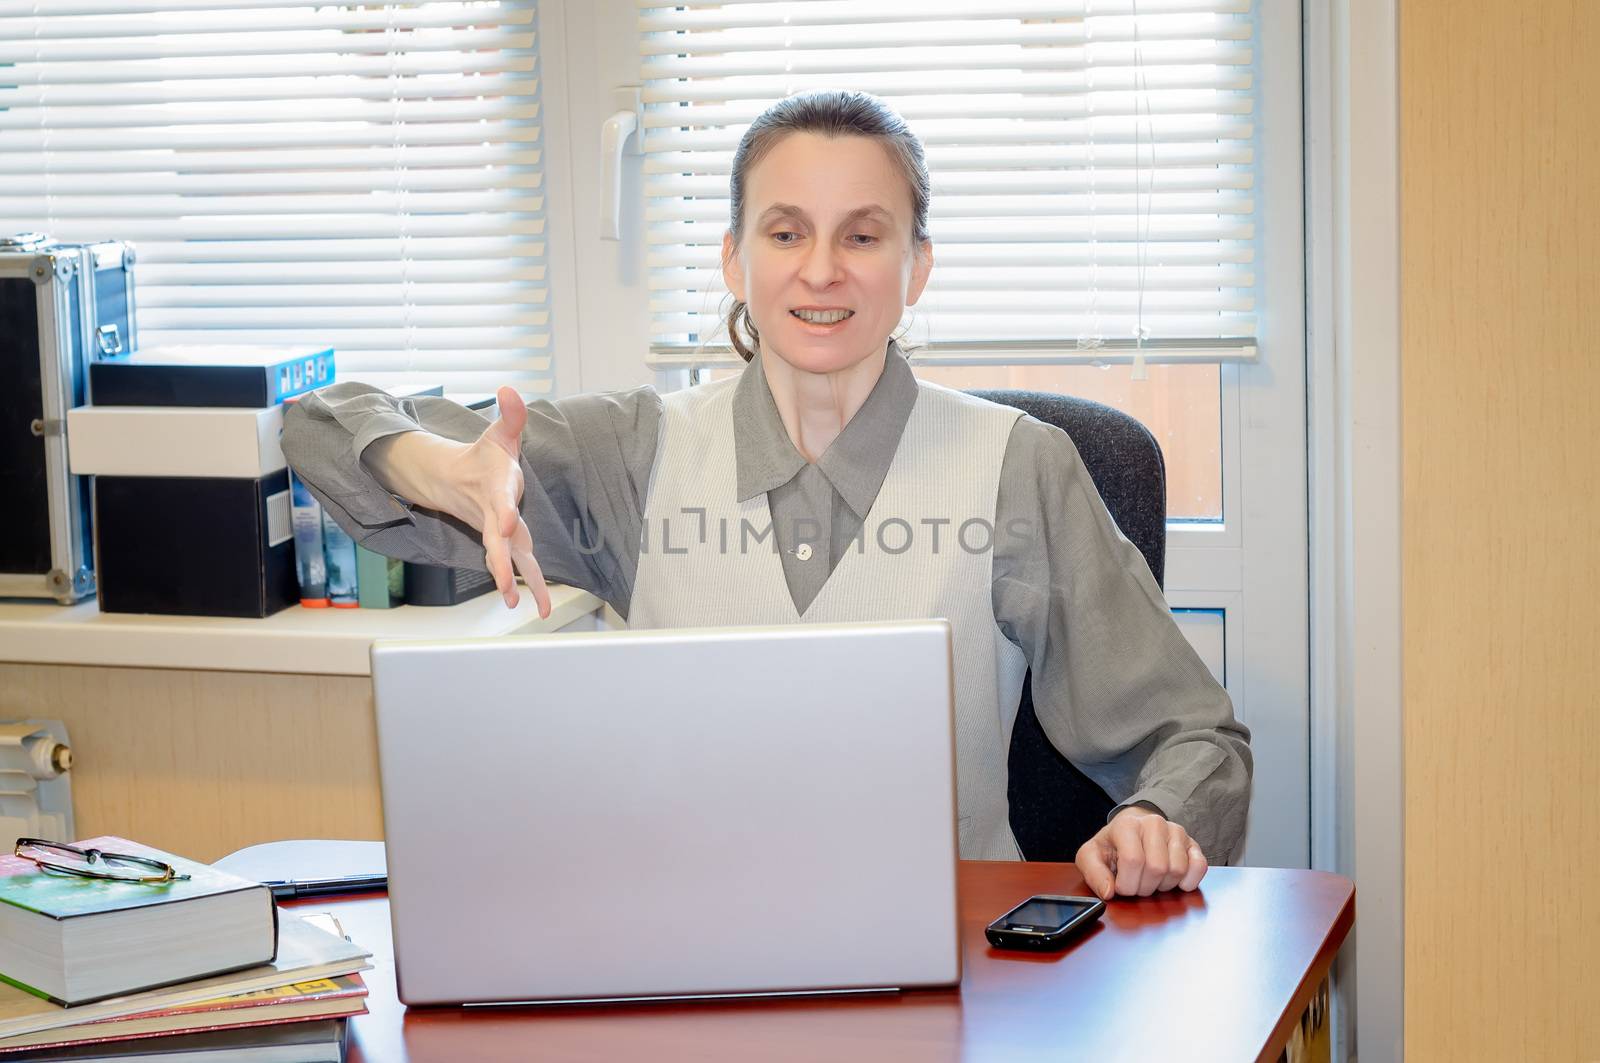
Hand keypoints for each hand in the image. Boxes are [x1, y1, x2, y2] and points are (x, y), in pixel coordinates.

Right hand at [441, 386, 549, 615]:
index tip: (508, 522)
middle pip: (496, 541)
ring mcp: (499, 532)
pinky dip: (526, 585)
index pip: (501, 501)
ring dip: (512, 582)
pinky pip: (517, 566)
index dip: (505, 511)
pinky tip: (535, 607)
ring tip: (519, 605)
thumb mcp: (500, 434)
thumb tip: (510, 388)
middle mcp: (495, 515)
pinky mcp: (507, 542)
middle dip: (499, 560)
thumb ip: (511, 415)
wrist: (457, 481)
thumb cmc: (486, 457)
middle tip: (503, 582)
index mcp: (496, 488)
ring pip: (506, 560)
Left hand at [1075, 805, 1207, 899]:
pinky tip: (1172, 880)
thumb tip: (1108, 892)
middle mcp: (1154, 823)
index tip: (1121, 885)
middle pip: (1157, 868)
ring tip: (1151, 879)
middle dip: (1144, 887)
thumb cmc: (1112, 846)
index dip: (1126, 883)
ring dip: (1163, 885)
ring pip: (1177, 870)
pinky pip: (1199, 867)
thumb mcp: (1091, 856)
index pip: (1133, 860)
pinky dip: (1188, 881)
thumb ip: (1093, 873)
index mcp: (1127, 824)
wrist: (1132, 831)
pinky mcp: (1193, 844)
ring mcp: (1176, 832)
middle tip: (1136, 882)